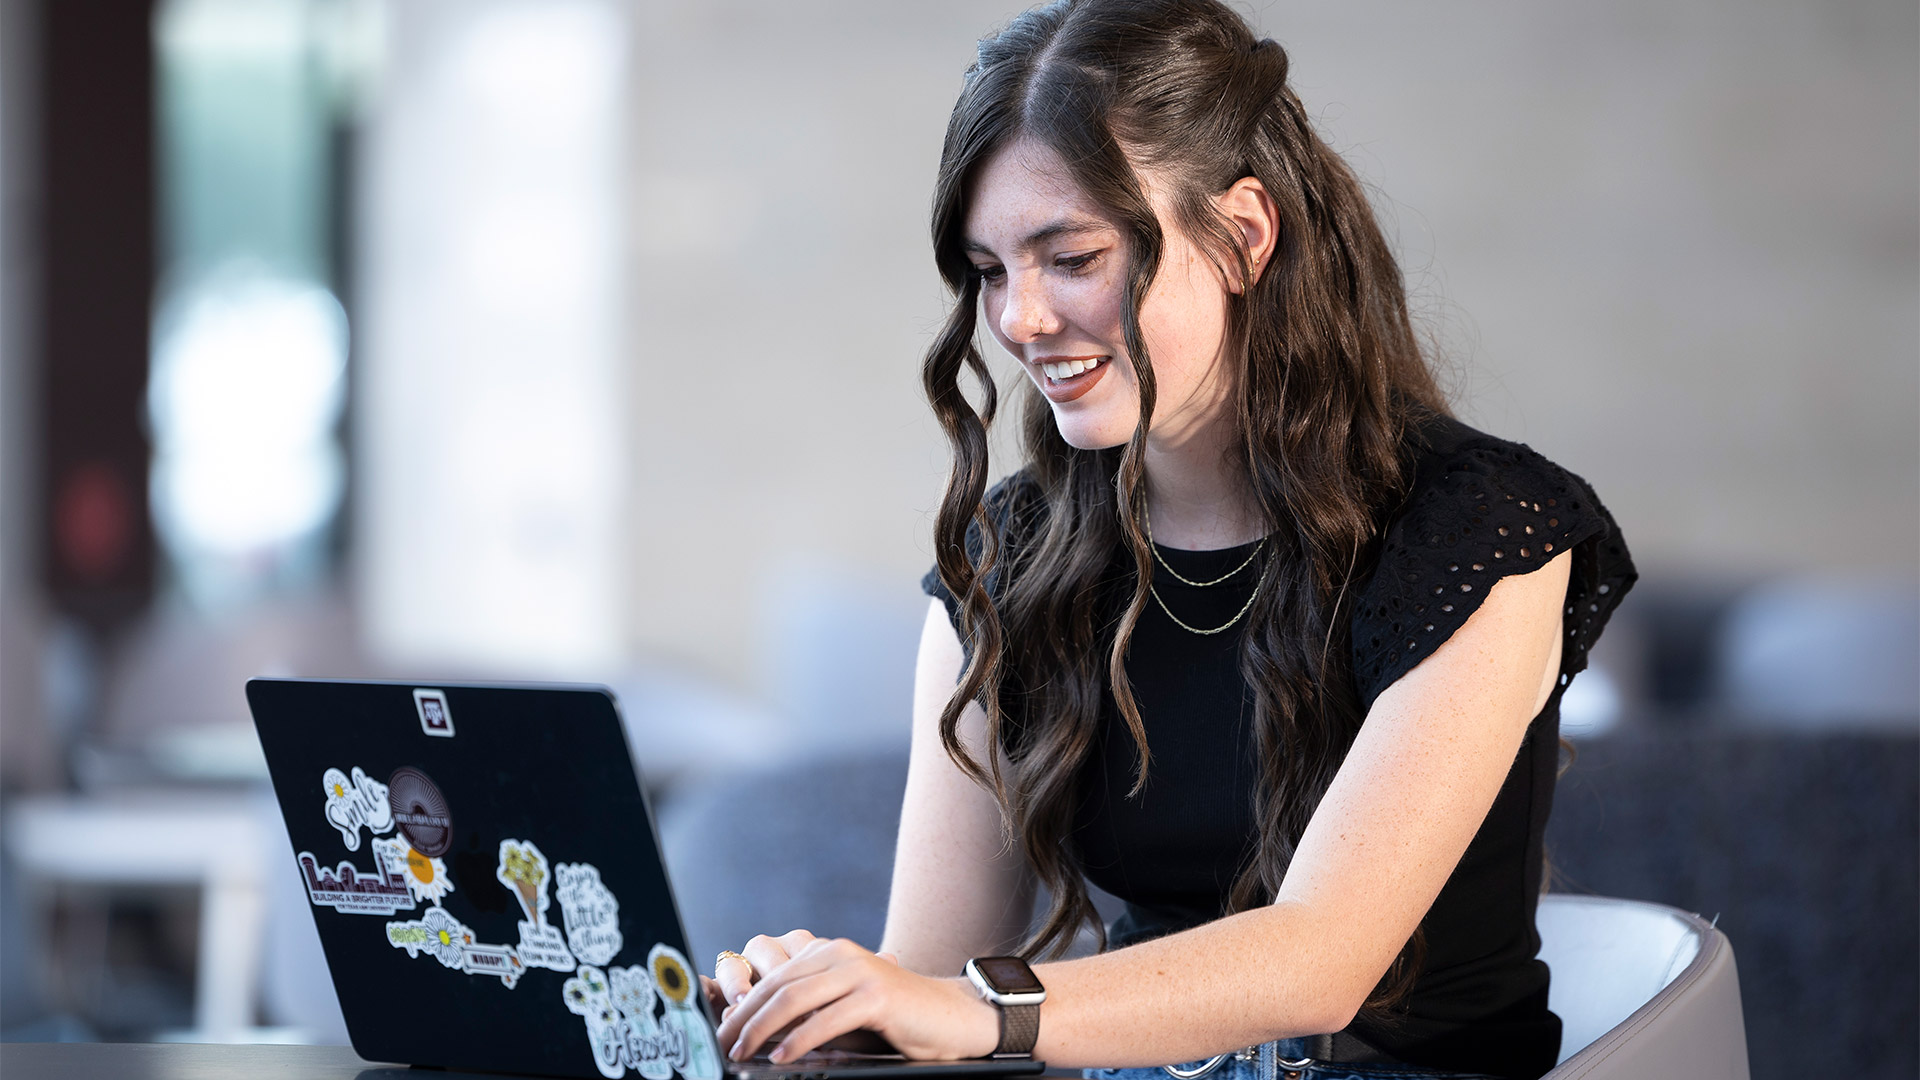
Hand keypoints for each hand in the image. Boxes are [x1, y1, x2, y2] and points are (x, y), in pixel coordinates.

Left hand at [713, 936, 1000, 1063]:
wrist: (950, 1016)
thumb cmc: (892, 1019)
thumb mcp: (842, 1008)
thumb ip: (805, 1011)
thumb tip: (754, 1030)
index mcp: (827, 951)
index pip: (771, 973)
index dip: (741, 1003)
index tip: (720, 1030)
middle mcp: (839, 953)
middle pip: (776, 984)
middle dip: (743, 1018)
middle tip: (722, 1047)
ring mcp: (858, 971)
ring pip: (794, 999)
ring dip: (761, 1029)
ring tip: (743, 1053)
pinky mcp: (875, 996)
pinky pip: (826, 1019)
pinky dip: (798, 1041)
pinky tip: (782, 1057)